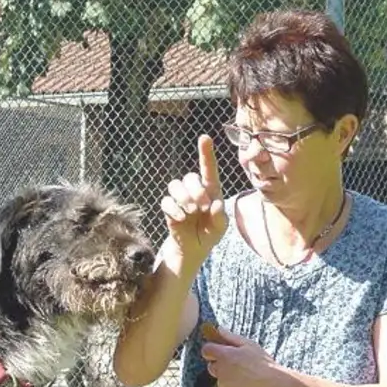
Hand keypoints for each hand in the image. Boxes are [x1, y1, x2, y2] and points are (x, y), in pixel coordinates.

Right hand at [161, 135, 227, 272]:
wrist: (193, 249)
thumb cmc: (210, 233)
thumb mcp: (220, 228)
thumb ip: (220, 217)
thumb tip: (215, 204)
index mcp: (211, 191)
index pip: (208, 169)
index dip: (206, 153)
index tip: (204, 138)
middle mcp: (194, 190)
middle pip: (190, 177)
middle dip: (196, 190)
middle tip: (203, 206)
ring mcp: (180, 198)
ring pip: (175, 185)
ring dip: (184, 197)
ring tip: (191, 211)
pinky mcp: (169, 208)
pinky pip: (166, 201)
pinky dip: (173, 208)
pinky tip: (181, 218)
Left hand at [201, 323, 284, 386]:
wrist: (273, 386)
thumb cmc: (263, 363)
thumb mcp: (249, 345)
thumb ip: (231, 337)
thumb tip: (219, 329)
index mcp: (224, 356)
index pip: (206, 350)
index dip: (212, 350)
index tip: (220, 351)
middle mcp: (220, 371)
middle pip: (212, 366)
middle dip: (221, 365)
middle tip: (238, 365)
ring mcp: (224, 386)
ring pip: (222, 380)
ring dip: (230, 378)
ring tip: (248, 377)